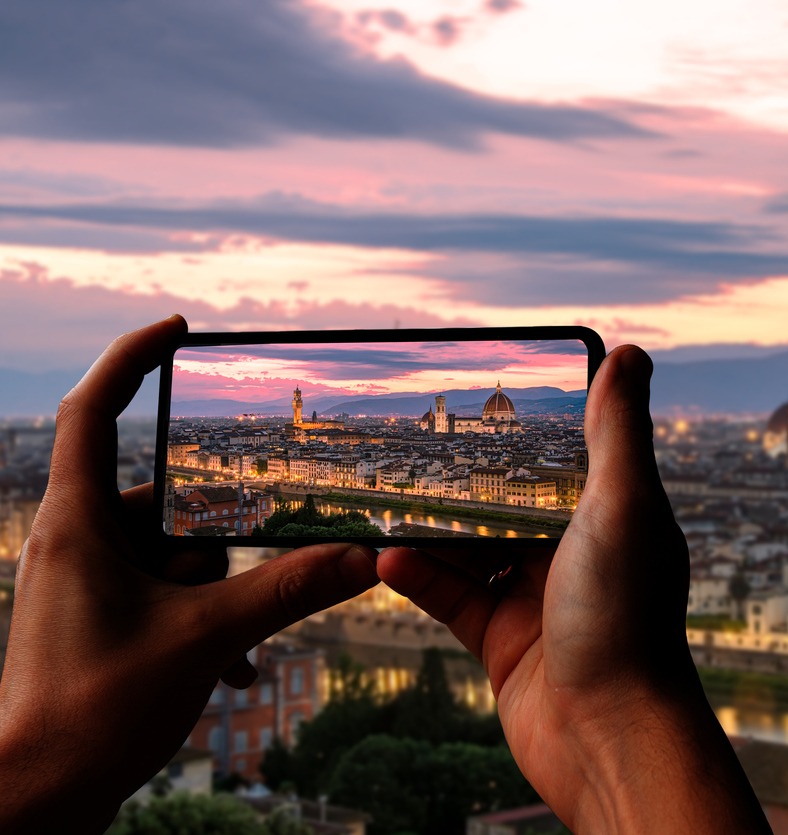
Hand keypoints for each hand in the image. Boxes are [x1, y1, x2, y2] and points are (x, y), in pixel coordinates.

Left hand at [0, 316, 379, 831]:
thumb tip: (363, 558)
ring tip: (234, 653)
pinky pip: (167, 595)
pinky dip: (203, 624)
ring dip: (219, 600)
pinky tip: (229, 673)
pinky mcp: (101, 618)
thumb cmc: (89, 715)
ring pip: (176, 557)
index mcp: (77, 525)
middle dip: (219, 550)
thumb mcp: (203, 640)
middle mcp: (77, 543)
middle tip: (238, 594)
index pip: (95, 413)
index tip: (177, 330)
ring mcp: (87, 583)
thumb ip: (288, 590)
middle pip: (168, 503)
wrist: (35, 800)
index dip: (131, 360)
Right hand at [377, 346, 769, 833]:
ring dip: (427, 527)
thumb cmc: (626, 617)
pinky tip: (382, 558)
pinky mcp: (502, 641)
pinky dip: (417, 577)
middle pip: (508, 501)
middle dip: (462, 476)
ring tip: (379, 497)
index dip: (525, 427)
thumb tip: (632, 352)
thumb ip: (617, 432)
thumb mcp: (623, 507)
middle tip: (406, 441)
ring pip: (471, 547)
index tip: (479, 391)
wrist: (608, 737)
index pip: (564, 457)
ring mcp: (537, 598)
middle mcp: (577, 555)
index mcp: (613, 518)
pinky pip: (450, 597)